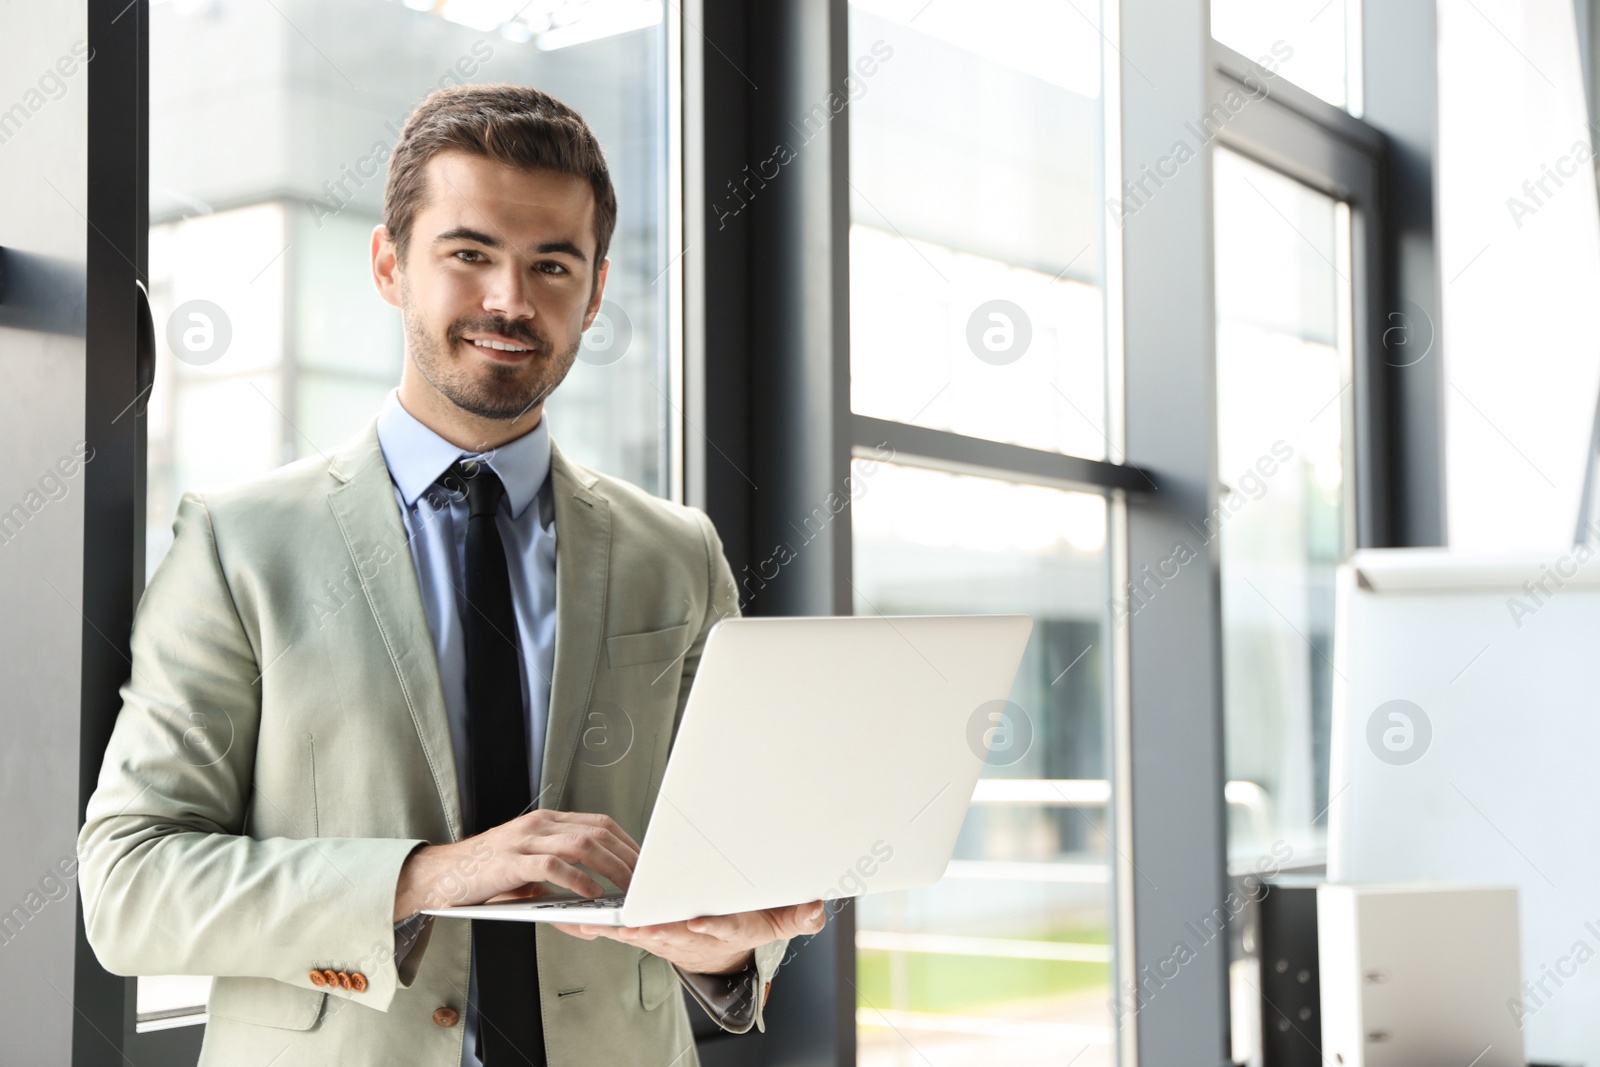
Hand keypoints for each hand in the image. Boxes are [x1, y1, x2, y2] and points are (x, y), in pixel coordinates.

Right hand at [393, 810, 639, 920]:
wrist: (440, 876)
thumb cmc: (486, 875)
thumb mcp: (528, 874)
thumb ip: (560, 884)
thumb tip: (590, 911)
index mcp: (547, 822)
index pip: (599, 823)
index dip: (627, 842)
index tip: (646, 864)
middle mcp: (539, 825)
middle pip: (597, 832)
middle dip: (626, 857)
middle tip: (644, 881)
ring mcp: (525, 840)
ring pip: (581, 844)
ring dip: (610, 867)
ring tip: (626, 888)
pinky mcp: (511, 861)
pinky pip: (553, 866)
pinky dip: (578, 879)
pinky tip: (592, 893)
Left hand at [553, 900, 826, 974]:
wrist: (720, 941)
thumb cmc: (745, 922)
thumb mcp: (779, 919)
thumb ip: (798, 916)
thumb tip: (816, 909)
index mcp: (725, 927)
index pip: (719, 928)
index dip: (711, 926)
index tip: (700, 921)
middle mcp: (692, 933)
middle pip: (671, 931)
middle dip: (652, 927)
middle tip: (635, 923)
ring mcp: (665, 933)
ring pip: (639, 931)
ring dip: (616, 927)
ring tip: (594, 919)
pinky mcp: (645, 928)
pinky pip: (618, 928)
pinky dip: (597, 924)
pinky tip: (576, 918)